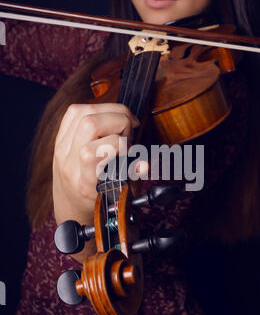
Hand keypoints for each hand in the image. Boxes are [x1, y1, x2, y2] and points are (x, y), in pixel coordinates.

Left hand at [53, 103, 140, 226]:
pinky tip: (106, 118)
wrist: (70, 206)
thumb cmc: (98, 200)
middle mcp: (69, 163)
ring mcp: (61, 149)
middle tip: (128, 132)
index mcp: (84, 181)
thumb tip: (144, 164)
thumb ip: (132, 176)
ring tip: (120, 122)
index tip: (130, 150)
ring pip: (82, 112)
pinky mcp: (59, 138)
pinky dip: (94, 109)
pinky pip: (73, 112)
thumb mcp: (119, 194)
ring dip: (108, 110)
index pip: (95, 151)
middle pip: (90, 124)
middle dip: (118, 120)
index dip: (119, 144)